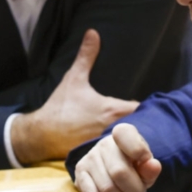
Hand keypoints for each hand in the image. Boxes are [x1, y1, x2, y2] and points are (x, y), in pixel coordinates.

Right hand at [11, 29, 138, 164]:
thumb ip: (86, 56)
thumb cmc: (60, 108)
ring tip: (138, 138)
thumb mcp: (74, 79)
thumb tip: (93, 33)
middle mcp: (112, 130)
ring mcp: (107, 146)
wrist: (41, 135)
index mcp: (112, 110)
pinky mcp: (100, 158)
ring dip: (135, 142)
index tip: (150, 107)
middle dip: (145, 126)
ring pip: (131, 146)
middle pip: (141, 129)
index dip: (150, 109)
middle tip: (147, 122)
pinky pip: (119, 157)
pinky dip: (123, 154)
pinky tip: (124, 153)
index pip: (143, 110)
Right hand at [73, 123, 160, 191]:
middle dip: (135, 190)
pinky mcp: (80, 175)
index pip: (127, 136)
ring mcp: (90, 159)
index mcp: (123, 134)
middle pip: (119, 172)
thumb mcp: (146, 166)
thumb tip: (153, 165)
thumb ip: (151, 168)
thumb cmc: (134, 166)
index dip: (139, 151)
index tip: (147, 161)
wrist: (114, 166)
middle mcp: (104, 144)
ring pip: (107, 189)